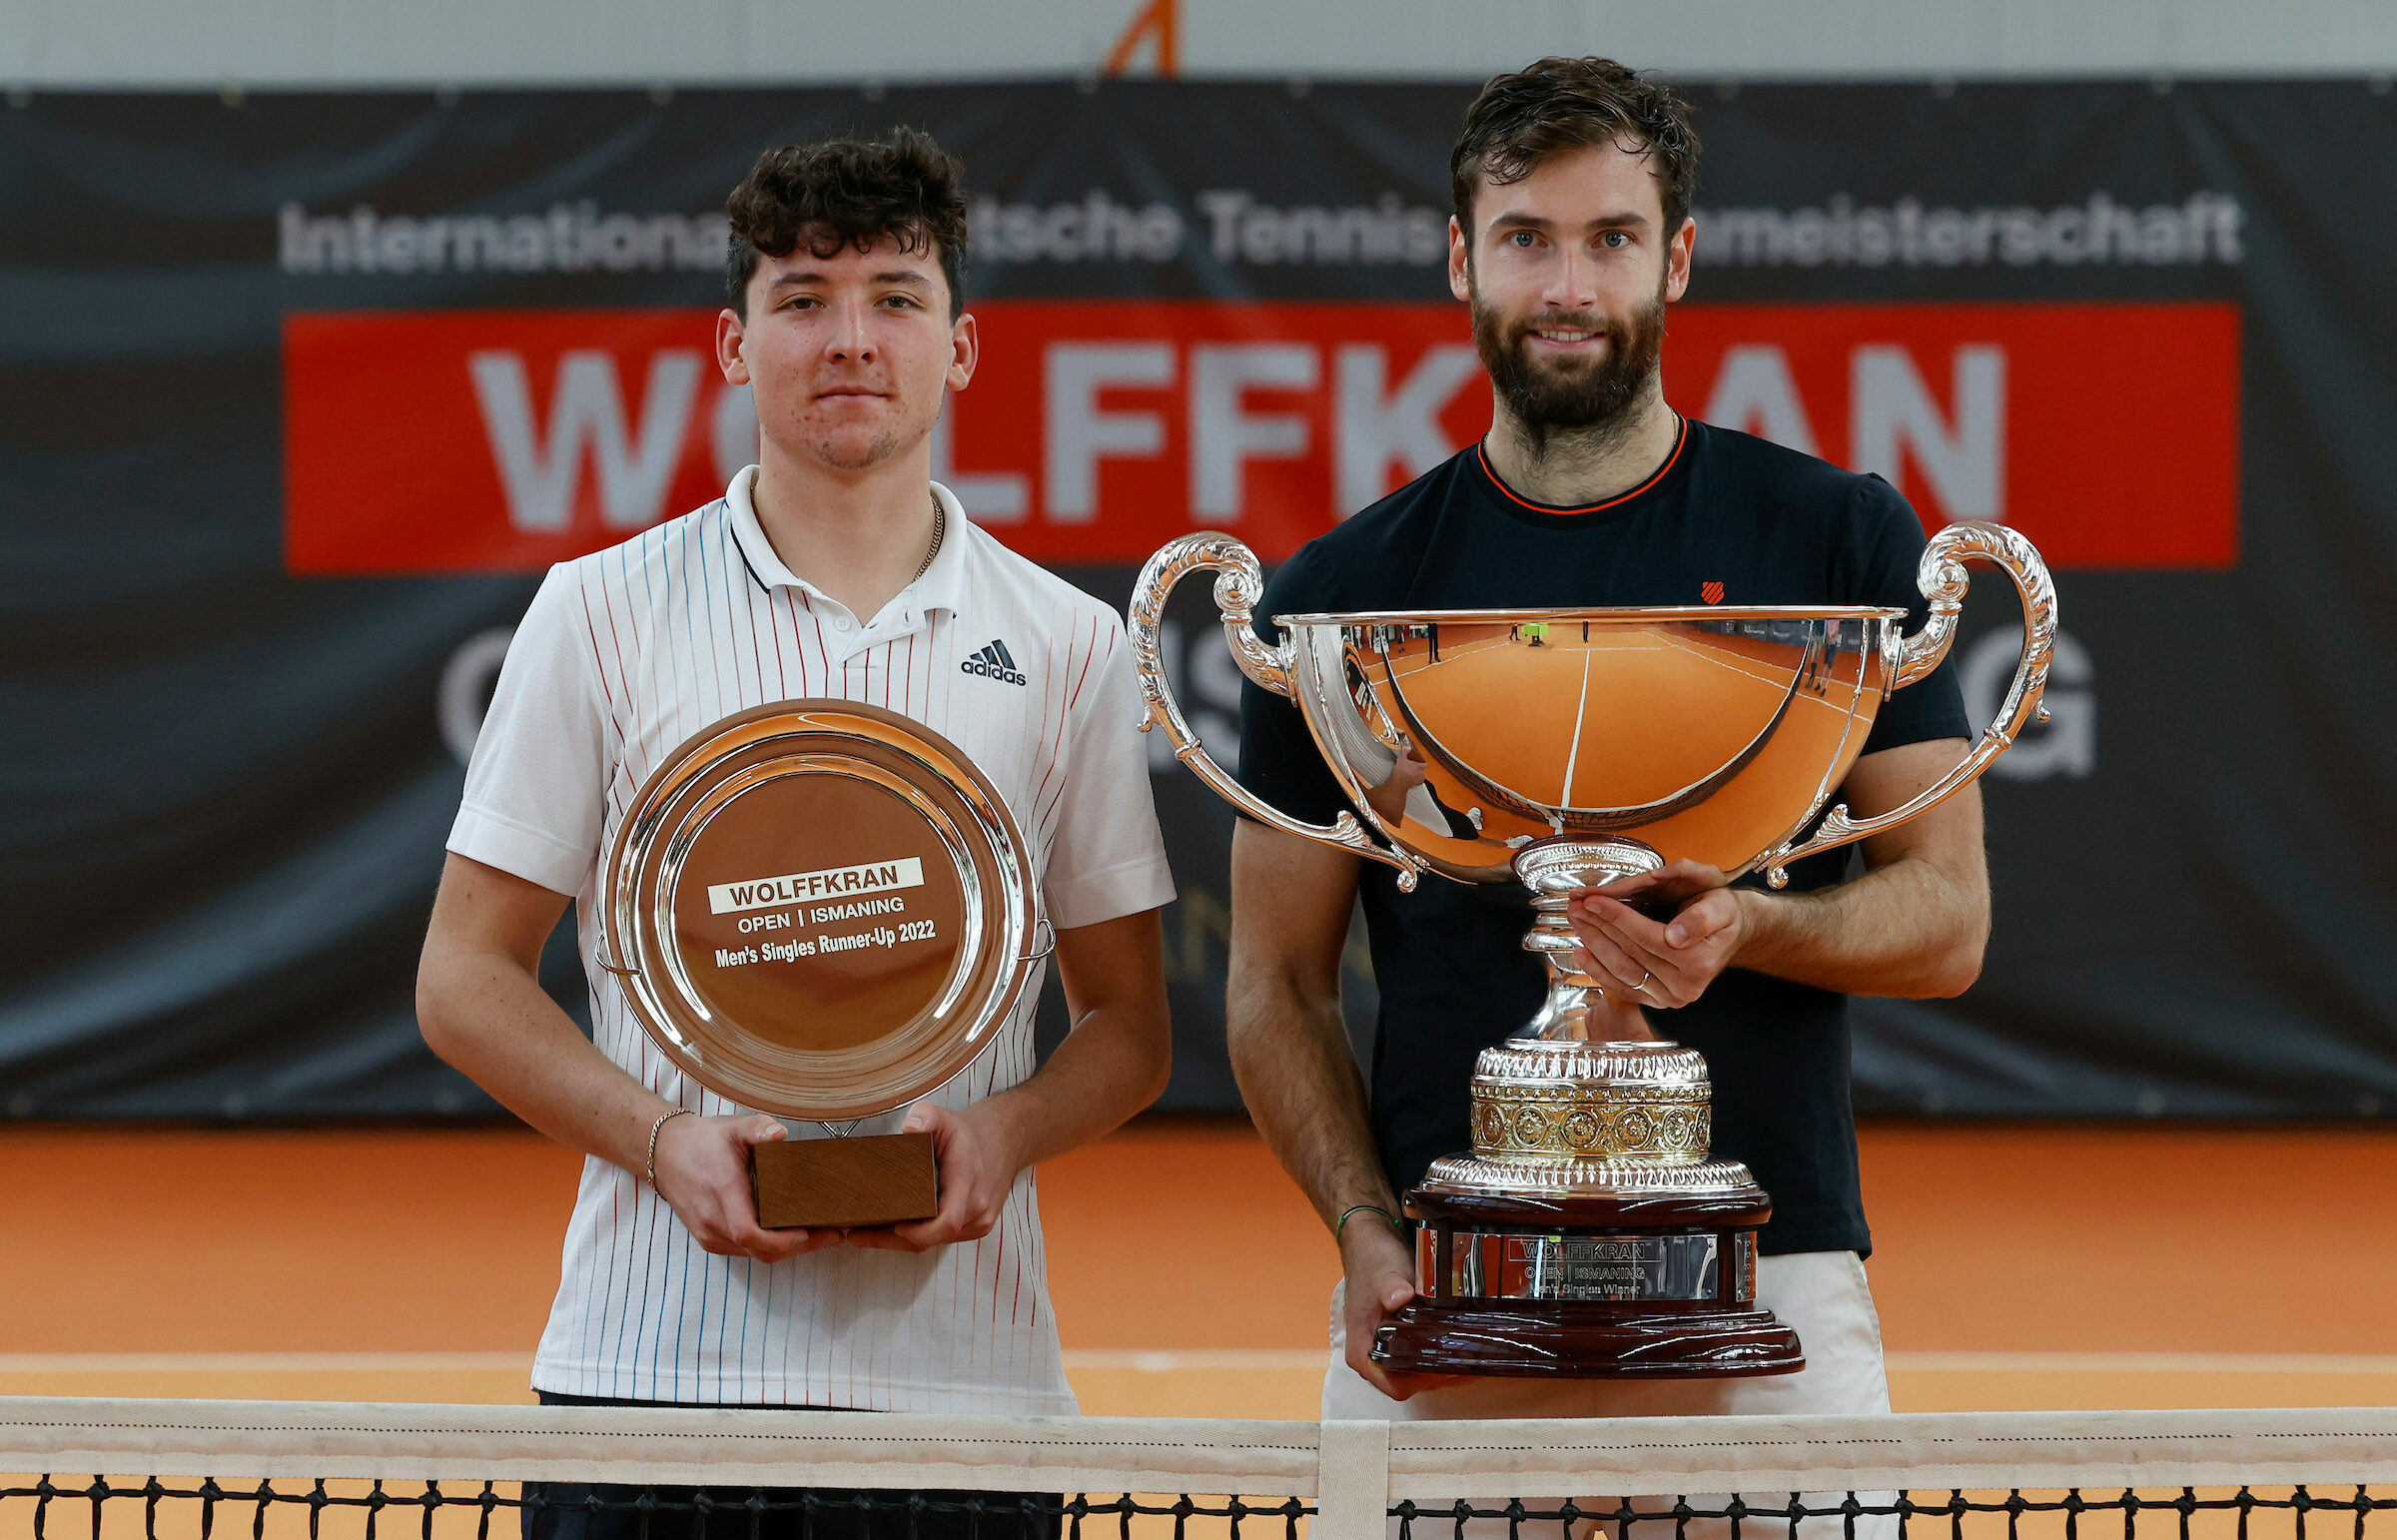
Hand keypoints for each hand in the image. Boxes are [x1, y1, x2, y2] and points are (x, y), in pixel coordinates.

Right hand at [650, 1112, 843, 1263]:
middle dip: (800, 1247)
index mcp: (723, 1195)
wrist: (664, 1153)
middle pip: (760, 1251)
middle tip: (833, 1234)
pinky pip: (743, 1251)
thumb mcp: (733, 1128)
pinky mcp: (708, 1238)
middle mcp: (714, 1222)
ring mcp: (709, 1234)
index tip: (811, 1231)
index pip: (751, 1233)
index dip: (783, 1240)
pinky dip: (768, 1247)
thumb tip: (780, 1133)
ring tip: (819, 1234)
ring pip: (753, 1254)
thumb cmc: (703, 1141)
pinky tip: (790, 1235)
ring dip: (786, 1249)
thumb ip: (758, 1128)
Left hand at [842, 1101, 1021, 1252]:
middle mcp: (977, 1208)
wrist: (1004, 1141)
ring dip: (902, 1241)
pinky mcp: (976, 1227)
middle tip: (856, 1234)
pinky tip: (893, 1230)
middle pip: (933, 1238)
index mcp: (967, 1182)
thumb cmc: (970, 1133)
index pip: (947, 1221)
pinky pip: (943, 1239)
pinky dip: (918, 1237)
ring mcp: (978, 1221)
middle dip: (893, 1240)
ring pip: (936, 1242)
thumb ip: (926, 1116)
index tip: (892, 1226)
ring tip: (865, 1234)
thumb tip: (909, 1128)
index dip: (918, 1232)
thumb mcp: (946, 1116)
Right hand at [1339, 1214, 1465, 1400]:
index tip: (1447, 1364)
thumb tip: (1400, 1298)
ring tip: (1471, 1351)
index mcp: (1362, 1352)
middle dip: (1440, 1374)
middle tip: (1469, 1358)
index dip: (1423, 1381)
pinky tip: (1461, 1341)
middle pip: (1411, 1383)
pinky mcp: (1400, 1338)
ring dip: (1444, 1365)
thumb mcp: (1383, 1272)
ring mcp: (1387, 1348)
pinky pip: (1422, 1357)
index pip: (1394, 1386)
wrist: (1371, 1241)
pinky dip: (1441, 1353)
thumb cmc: (1372, 1259)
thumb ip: (1390, 1287)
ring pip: (1419, 1372)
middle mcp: (1373, 1356)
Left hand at [1566, 859, 1745, 1009]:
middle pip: (1629, 952)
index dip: (1616, 916)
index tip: (1592, 899)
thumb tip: (1676, 936)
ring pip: (1621, 970)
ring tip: (1577, 921)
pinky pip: (1622, 987)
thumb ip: (1701, 918)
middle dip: (1598, 926)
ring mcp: (1669, 997)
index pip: (1646, 936)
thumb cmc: (1723, 915)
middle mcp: (1684, 986)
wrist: (1731, 936)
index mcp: (1698, 960)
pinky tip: (1581, 953)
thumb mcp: (1721, 905)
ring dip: (1593, 944)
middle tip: (1576, 906)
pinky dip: (1598, 971)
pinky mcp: (1657, 1001)